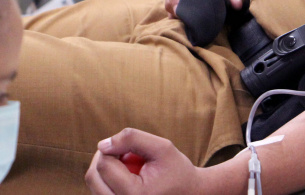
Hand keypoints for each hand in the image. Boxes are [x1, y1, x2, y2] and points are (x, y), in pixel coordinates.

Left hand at [85, 128, 203, 194]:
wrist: (188, 193)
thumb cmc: (176, 170)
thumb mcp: (163, 147)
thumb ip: (133, 139)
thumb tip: (102, 144)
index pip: (105, 165)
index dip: (112, 147)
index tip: (129, 144)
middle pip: (93, 177)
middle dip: (104, 157)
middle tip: (123, 149)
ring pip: (93, 184)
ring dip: (105, 167)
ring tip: (127, 161)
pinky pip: (99, 190)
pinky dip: (107, 178)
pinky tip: (124, 172)